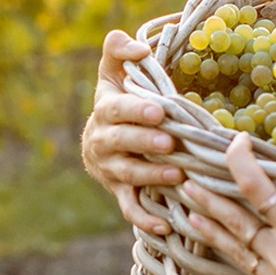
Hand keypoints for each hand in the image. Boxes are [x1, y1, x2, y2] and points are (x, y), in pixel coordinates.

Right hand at [81, 29, 182, 234]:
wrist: (98, 141)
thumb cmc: (117, 99)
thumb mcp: (112, 70)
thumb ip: (118, 49)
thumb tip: (138, 48)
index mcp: (106, 110)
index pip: (118, 110)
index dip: (136, 111)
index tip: (159, 111)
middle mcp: (104, 142)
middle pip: (123, 144)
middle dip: (146, 144)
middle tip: (170, 143)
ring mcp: (111, 170)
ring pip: (129, 175)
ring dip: (152, 177)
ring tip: (177, 176)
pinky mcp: (120, 192)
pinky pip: (130, 209)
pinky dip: (145, 220)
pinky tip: (166, 226)